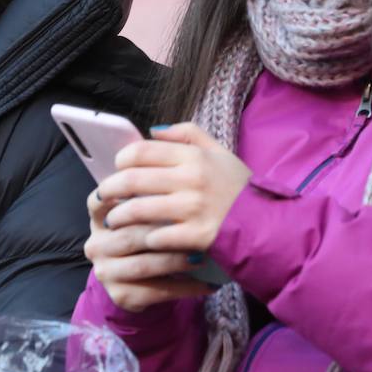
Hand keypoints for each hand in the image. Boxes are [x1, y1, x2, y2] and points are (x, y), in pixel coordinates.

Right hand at [85, 189, 212, 311]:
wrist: (141, 281)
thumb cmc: (146, 237)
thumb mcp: (141, 215)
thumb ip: (147, 197)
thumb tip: (176, 183)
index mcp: (99, 220)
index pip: (99, 202)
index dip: (119, 196)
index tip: (150, 191)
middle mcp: (96, 245)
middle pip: (129, 235)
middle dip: (164, 232)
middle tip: (194, 228)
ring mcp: (106, 272)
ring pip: (143, 265)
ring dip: (175, 261)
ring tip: (202, 257)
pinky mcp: (120, 295)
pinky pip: (157, 292)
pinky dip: (185, 287)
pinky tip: (207, 284)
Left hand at [100, 123, 251, 261]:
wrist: (270, 226)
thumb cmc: (240, 189)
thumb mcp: (221, 153)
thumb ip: (189, 134)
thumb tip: (153, 130)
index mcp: (195, 156)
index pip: (142, 151)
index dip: (121, 160)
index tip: (115, 168)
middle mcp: (192, 179)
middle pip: (132, 179)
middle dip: (109, 189)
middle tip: (102, 196)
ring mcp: (194, 209)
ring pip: (138, 209)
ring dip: (119, 216)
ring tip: (112, 220)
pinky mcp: (197, 236)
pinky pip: (157, 237)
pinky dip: (145, 239)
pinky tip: (141, 240)